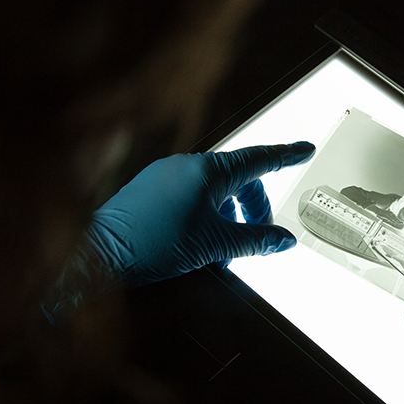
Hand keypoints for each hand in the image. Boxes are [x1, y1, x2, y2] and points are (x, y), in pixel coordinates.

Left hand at [85, 142, 314, 287]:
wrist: (99, 254)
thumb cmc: (153, 245)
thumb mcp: (216, 246)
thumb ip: (255, 240)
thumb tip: (284, 241)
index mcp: (208, 170)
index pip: (258, 158)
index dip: (286, 155)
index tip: (304, 149)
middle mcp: (187, 164)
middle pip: (238, 179)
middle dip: (254, 209)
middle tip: (259, 239)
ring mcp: (166, 174)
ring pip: (214, 190)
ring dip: (228, 217)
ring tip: (223, 251)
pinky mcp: (150, 188)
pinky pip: (191, 194)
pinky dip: (206, 215)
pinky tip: (200, 243)